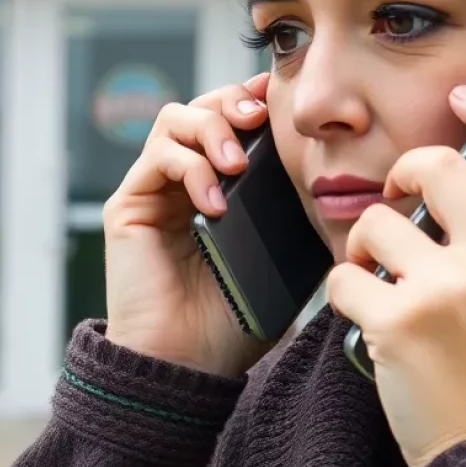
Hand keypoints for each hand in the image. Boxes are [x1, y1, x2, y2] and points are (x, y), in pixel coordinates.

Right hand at [103, 72, 275, 378]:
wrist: (186, 364)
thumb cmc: (234, 320)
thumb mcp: (282, 261)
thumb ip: (298, 220)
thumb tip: (336, 187)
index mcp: (221, 186)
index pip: (233, 121)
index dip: (255, 102)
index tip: (282, 104)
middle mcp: (183, 180)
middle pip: (202, 105)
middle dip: (233, 102)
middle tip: (259, 120)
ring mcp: (154, 189)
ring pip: (175, 119)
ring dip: (211, 129)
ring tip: (237, 164)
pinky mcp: (129, 204)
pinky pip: (158, 157)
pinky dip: (190, 167)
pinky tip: (214, 203)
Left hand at [327, 85, 465, 466]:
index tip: (464, 99)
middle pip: (436, 166)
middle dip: (404, 170)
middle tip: (398, 195)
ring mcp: (449, 291)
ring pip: (377, 221)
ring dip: (366, 246)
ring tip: (378, 277)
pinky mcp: (398, 324)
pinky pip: (343, 277)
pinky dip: (344, 293)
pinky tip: (363, 317)